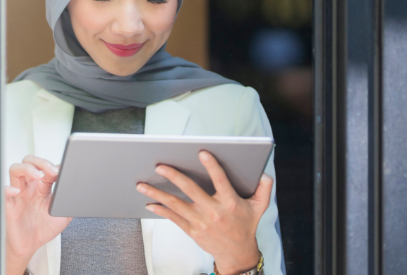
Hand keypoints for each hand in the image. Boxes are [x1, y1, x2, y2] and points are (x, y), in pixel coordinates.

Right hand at [4, 155, 72, 266]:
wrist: (30, 246)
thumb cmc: (43, 229)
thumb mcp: (63, 214)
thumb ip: (70, 200)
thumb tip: (79, 188)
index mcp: (41, 187)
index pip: (45, 167)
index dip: (53, 166)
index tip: (62, 172)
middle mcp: (28, 187)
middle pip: (28, 161)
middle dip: (40, 162)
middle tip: (51, 171)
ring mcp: (17, 194)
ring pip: (15, 169)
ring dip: (27, 168)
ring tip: (38, 175)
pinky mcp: (7, 204)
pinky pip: (0, 191)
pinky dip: (6, 188)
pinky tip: (16, 191)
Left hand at [137, 150, 271, 273]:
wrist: (237, 253)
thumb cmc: (246, 226)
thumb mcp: (260, 207)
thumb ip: (264, 189)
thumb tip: (265, 173)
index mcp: (231, 203)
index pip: (221, 181)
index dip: (212, 166)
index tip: (202, 153)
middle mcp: (214, 212)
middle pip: (191, 190)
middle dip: (174, 177)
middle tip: (160, 165)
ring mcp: (201, 222)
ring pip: (176, 204)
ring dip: (157, 193)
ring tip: (141, 184)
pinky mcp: (191, 230)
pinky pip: (173, 218)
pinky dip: (160, 210)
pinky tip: (149, 203)